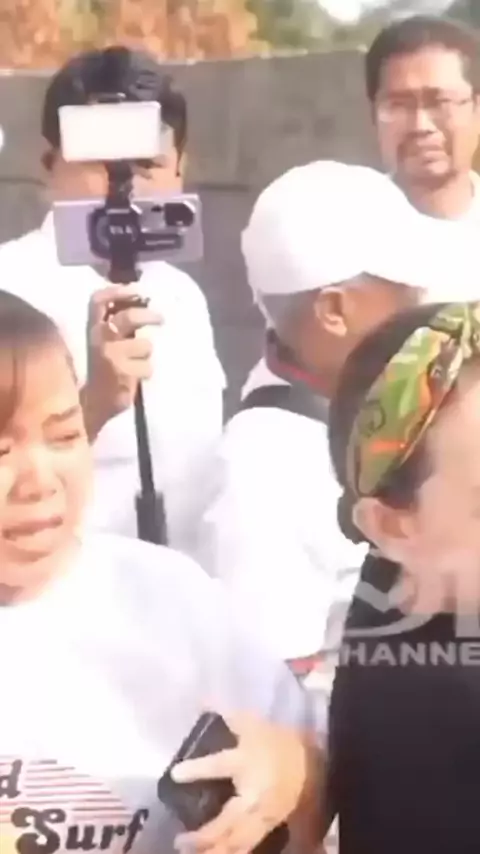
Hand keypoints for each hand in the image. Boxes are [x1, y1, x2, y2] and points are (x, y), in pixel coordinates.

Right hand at [81, 284, 161, 439]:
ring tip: (136, 366)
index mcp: (90, 329)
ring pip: (145, 345)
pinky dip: (146, 373)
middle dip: (149, 315)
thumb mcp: (101, 347)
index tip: (138, 291)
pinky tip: (135, 380)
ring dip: (146, 355)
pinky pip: (147, 366)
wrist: (88, 408)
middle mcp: (98, 338)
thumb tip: (143, 309)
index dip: (118, 291)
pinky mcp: (121, 372)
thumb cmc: (98, 376)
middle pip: (128, 317)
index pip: (99, 301)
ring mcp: (110, 355)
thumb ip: (116, 330)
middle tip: (161, 319)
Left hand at [171, 713, 321, 853]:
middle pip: (228, 823)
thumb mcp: (252, 723)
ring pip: (237, 842)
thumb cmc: (276, 742)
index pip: (220, 765)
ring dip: (213, 851)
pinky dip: (230, 853)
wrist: (312, 763)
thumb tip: (201, 699)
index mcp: (246, 762)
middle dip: (204, 836)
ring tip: (190, 852)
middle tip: (180, 841)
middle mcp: (253, 794)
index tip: (175, 774)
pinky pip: (247, 845)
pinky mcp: (268, 827)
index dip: (197, 770)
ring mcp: (262, 815)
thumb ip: (227, 715)